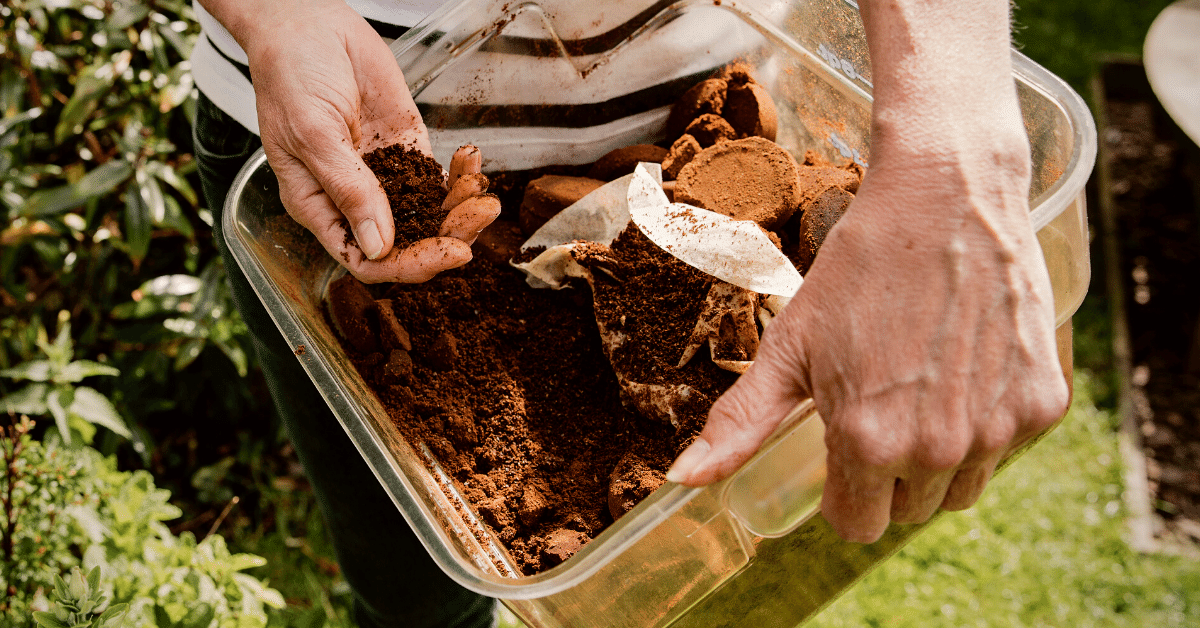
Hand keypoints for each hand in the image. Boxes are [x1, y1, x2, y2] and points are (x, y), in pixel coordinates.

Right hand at [222, 0, 496, 282]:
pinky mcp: (405, 148)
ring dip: (461, 209)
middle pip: (407, 242)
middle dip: (448, 235)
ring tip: (484, 193)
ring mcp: (382, 175)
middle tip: (481, 216)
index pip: (367, 258)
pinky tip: (473, 161)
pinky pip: (437, 177)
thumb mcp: (313, 133)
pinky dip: (461, 175)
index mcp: (318, 207)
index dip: (409, 265)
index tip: (449, 252)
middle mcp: (352, 199)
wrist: (306, 23)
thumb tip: (378, 246)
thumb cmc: (290, 74)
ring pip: (428, 213)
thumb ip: (347, 188)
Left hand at [666, 141, 1069, 542]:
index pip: (855, 525)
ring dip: (940, 461)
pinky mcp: (1043, 404)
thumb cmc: (859, 269)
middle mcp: (938, 450)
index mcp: (868, 444)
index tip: (841, 450)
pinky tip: (965, 370)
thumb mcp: (790, 346)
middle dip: (888, 475)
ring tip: (921, 390)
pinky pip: (1008, 448)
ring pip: (962, 489)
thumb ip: (741, 423)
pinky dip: (988, 424)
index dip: (842, 492)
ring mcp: (998, 430)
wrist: (946, 198)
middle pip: (908, 511)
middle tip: (880, 406)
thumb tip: (683, 481)